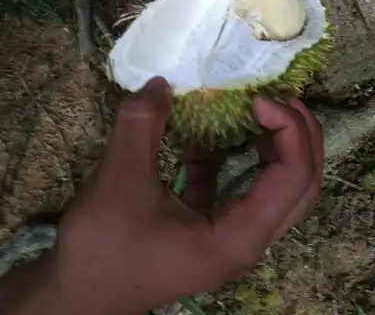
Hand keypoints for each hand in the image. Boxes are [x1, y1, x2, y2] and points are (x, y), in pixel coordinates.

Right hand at [44, 78, 322, 314]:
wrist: (75, 295)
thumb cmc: (104, 247)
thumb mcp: (121, 179)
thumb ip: (143, 124)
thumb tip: (161, 81)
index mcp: (238, 237)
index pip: (294, 178)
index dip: (288, 130)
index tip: (258, 97)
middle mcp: (245, 240)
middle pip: (299, 185)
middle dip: (297, 135)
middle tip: (275, 96)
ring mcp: (228, 236)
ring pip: (273, 188)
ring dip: (270, 145)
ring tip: (256, 106)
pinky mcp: (207, 229)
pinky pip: (236, 189)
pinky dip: (231, 158)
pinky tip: (206, 134)